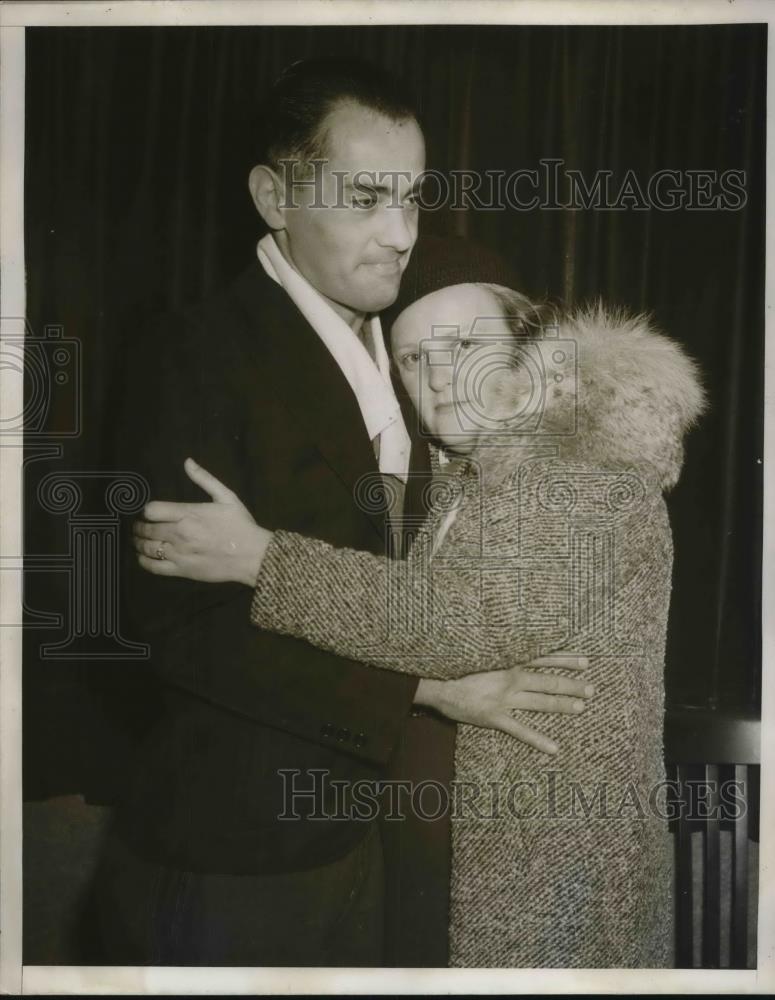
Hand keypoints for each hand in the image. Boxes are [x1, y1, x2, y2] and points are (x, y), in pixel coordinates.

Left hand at [133, 458, 271, 586]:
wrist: (253, 556)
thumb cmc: (241, 525)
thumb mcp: (227, 496)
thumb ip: (205, 479)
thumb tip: (187, 462)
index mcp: (188, 513)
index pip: (152, 510)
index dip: (147, 511)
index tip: (148, 513)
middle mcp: (179, 533)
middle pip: (146, 529)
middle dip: (139, 527)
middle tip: (138, 527)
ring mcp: (179, 553)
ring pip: (147, 548)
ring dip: (138, 543)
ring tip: (139, 541)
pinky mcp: (182, 570)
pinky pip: (154, 567)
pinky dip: (144, 562)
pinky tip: (143, 557)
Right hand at [414, 655, 593, 754]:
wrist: (439, 686)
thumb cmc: (461, 668)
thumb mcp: (485, 655)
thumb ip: (505, 656)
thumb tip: (525, 653)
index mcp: (509, 662)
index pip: (543, 658)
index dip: (565, 660)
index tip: (585, 661)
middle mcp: (511, 679)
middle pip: (547, 681)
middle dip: (571, 685)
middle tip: (592, 689)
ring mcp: (505, 700)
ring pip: (540, 702)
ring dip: (562, 705)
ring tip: (582, 708)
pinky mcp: (496, 718)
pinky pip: (520, 730)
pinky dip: (538, 740)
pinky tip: (554, 748)